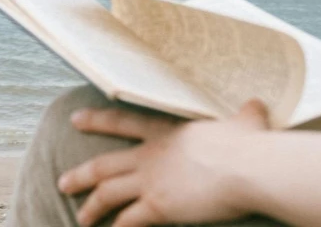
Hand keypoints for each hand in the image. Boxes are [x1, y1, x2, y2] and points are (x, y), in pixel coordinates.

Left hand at [58, 100, 269, 226]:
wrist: (249, 167)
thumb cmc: (249, 144)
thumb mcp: (246, 121)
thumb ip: (245, 114)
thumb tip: (256, 106)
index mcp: (166, 131)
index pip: (122, 122)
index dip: (97, 121)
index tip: (75, 120)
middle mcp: (150, 155)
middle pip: (103, 164)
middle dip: (80, 175)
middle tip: (63, 182)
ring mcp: (151, 181)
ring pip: (107, 194)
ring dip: (91, 207)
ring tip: (79, 218)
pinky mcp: (158, 207)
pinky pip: (128, 222)